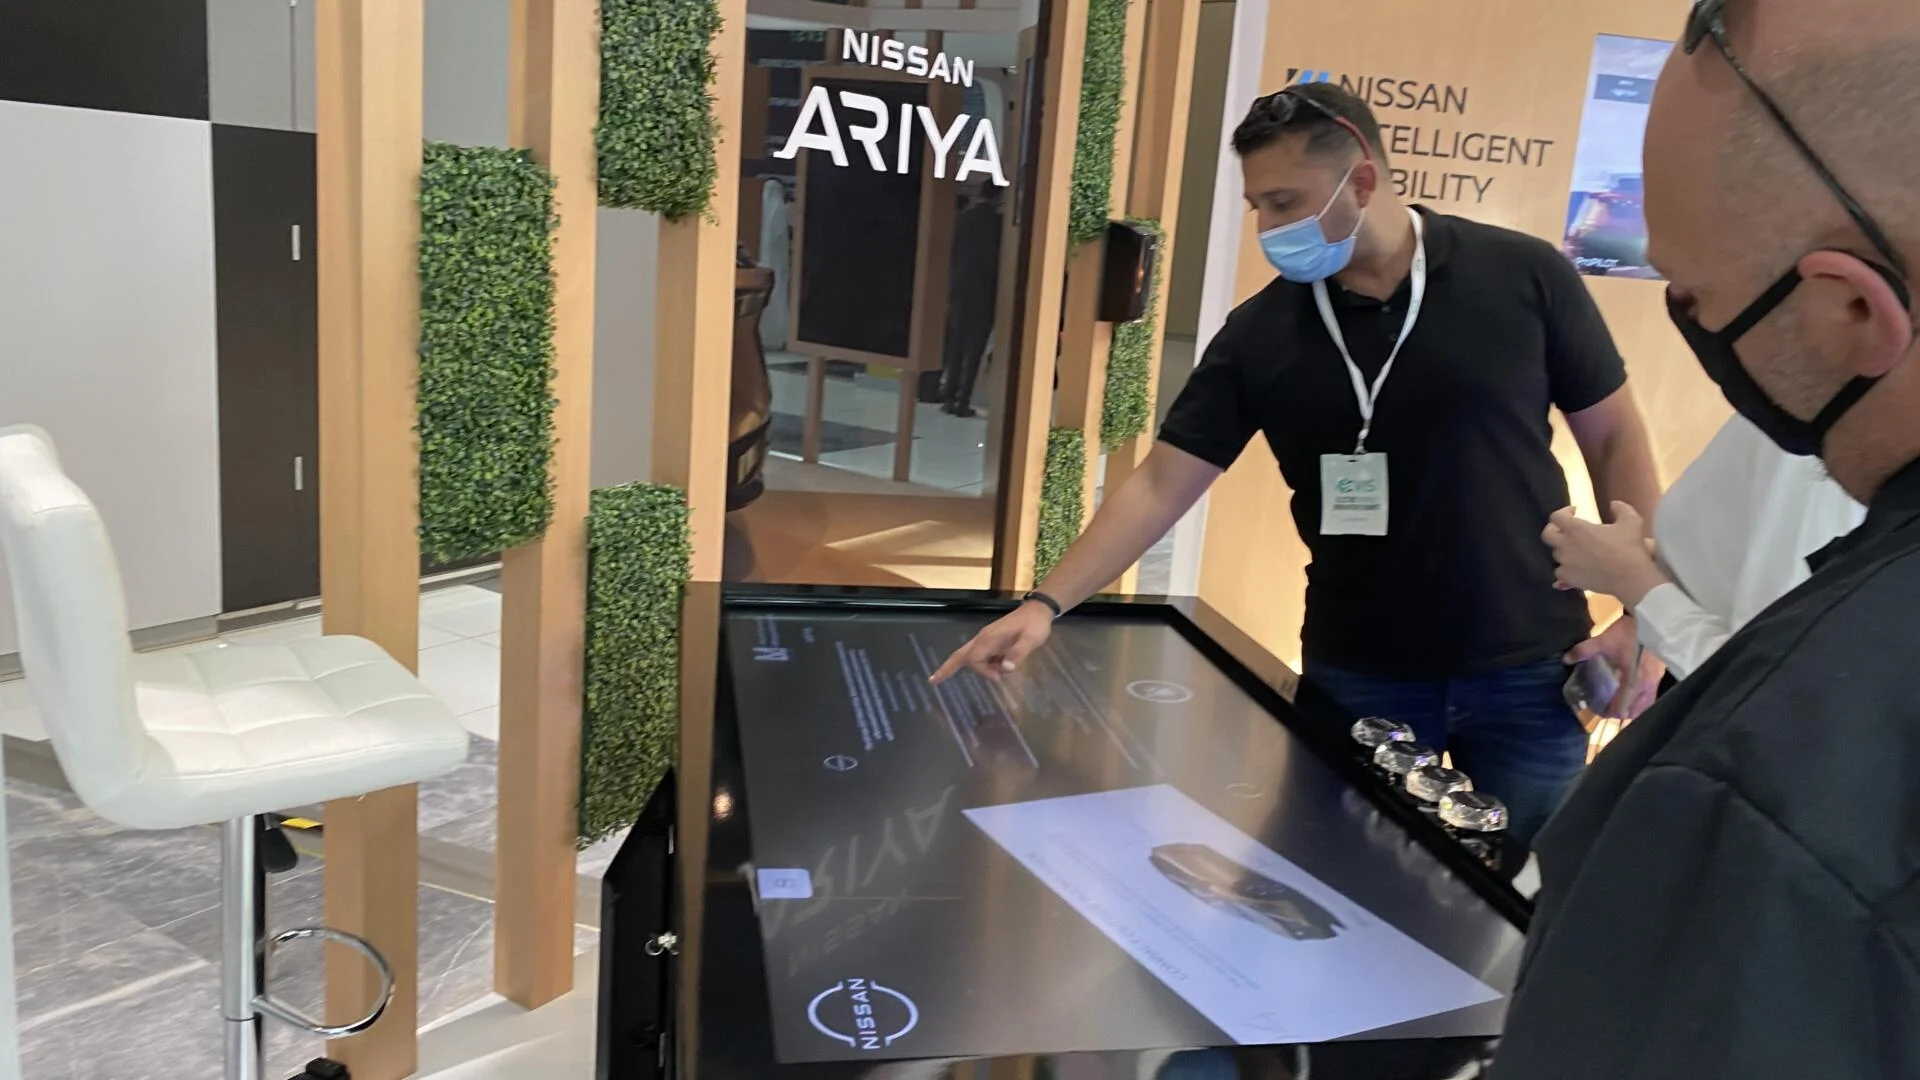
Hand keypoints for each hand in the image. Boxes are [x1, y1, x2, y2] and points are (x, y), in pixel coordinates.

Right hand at [929, 601, 1053, 683]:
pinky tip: (1001, 668)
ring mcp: (986, 639)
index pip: (974, 659)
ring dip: (980, 669)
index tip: (999, 676)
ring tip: (998, 676)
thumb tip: (1005, 670)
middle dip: (946, 667)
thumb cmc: (1035, 625)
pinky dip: (987, 665)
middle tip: (933, 681)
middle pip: (959, 655)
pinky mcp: (992, 641)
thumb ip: (1018, 654)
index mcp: (989, 638)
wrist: (1038, 610)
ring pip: (971, 656)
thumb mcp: (1031, 640)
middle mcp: (983, 639)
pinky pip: (982, 656)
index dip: (983, 671)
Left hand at [1541, 501, 1670, 607]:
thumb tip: (1614, 504)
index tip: (1574, 511)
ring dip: (1563, 549)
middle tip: (1566, 529)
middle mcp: (1566, 545)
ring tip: (1576, 549)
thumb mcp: (1631, 521)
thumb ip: (1621, 509)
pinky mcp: (1568, 578)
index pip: (1556, 516)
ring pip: (1556, 554)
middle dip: (1554, 529)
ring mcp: (1565, 563)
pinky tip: (1574, 567)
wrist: (1630, 578)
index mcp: (1576, 529)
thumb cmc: (1629, 548)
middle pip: (1547, 535)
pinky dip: (1565, 568)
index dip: (1563, 512)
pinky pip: (1560, 572)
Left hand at [1566, 615, 1663, 718]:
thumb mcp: (1603, 640)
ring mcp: (1655, 681)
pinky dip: (1642, 700)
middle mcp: (1646, 686)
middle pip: (1635, 711)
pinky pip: (1652, 696)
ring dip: (1633, 708)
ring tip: (1620, 702)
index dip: (1609, 713)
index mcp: (1633, 681)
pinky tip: (1633, 692)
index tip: (1598, 710)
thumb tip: (1566, 659)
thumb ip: (1583, 651)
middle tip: (1608, 707)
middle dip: (1621, 713)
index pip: (1622, 708)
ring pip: (1646, 705)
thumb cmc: (1629, 632)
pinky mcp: (1660, 675)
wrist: (1654, 619)